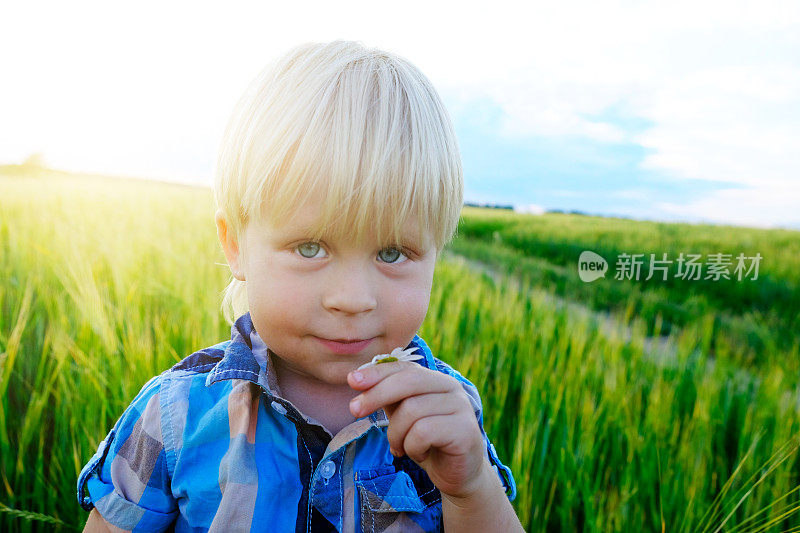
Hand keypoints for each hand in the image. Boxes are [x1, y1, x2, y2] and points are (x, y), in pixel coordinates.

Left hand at [347, 362, 489, 498]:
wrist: (458, 475)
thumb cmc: (427, 443)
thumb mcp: (404, 416)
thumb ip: (388, 397)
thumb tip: (357, 379)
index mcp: (436, 379)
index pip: (404, 368)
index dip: (377, 372)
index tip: (352, 381)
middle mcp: (451, 387)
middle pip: (408, 381)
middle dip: (376, 394)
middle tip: (354, 410)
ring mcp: (461, 407)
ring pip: (412, 411)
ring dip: (396, 434)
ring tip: (400, 447)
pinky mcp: (465, 430)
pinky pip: (423, 433)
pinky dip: (413, 448)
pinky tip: (420, 455)